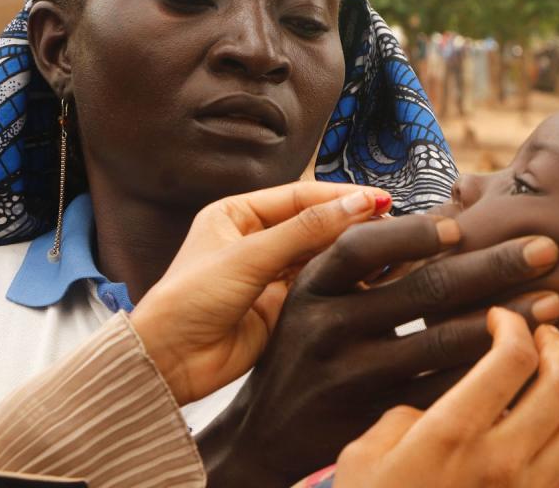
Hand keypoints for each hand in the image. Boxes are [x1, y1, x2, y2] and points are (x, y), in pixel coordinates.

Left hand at [131, 182, 389, 404]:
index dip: (340, 197)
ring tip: (386, 249)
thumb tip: (357, 204)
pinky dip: (342, 282)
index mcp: (237, 214)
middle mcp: (255, 241)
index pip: (300, 197)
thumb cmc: (188, 299)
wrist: (167, 362)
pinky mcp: (280, 308)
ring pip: (319, 256)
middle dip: (350, 223)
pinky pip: (318, 287)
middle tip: (391, 224)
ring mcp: (269, 275)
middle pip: (314, 225)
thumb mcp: (248, 256)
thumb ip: (305, 230)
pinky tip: (368, 278)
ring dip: (349, 253)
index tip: (379, 200)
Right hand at [198, 214, 558, 486]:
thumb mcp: (312, 297)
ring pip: (442, 344)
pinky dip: (488, 375)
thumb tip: (433, 209)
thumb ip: (359, 259)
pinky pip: (445, 394)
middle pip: (422, 291)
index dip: (416, 233)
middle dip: (493, 267)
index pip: (365, 249)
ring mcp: (352, 379)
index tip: (463, 224)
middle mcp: (328, 330)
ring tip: (553, 304)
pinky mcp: (378, 420)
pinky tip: (527, 362)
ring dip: (506, 320)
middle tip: (547, 248)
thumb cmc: (303, 350)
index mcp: (313, 288)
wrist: (265, 436)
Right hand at [332, 307, 558, 487]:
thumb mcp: (365, 456)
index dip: (513, 325)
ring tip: (552, 378)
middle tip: (544, 334)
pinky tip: (545, 439)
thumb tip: (432, 411)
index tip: (501, 318)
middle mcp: (501, 462)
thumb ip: (405, 418)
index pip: (512, 358)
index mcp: (453, 434)